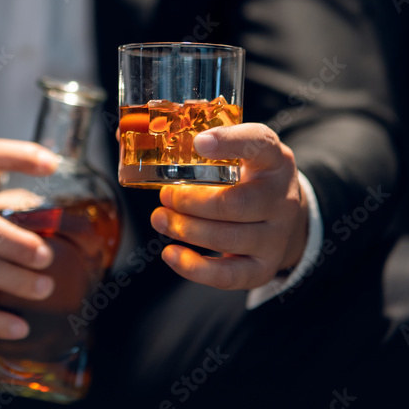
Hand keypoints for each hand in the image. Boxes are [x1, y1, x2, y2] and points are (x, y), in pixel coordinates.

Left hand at [150, 123, 309, 289]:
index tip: (199, 142)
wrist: (285, 216)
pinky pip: (229, 275)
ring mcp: (276, 236)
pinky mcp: (264, 267)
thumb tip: (124, 133)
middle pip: (236, 204)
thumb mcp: (237, 152)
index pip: (259, 144)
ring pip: (228, 239)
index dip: (230, 143)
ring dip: (186, 230)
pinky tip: (171, 254)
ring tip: (161, 219)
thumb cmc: (248, 177)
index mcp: (273, 159)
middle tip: (166, 195)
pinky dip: (195, 268)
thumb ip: (194, 142)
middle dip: (191, 201)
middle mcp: (281, 198)